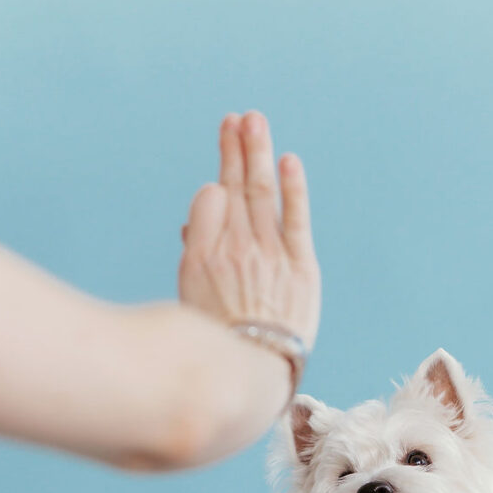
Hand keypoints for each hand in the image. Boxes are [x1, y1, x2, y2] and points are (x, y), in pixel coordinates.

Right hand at [178, 111, 320, 349]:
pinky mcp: (301, 266)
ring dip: (257, 152)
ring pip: (261, 192)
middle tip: (236, 119)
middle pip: (234, 187)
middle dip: (234, 149)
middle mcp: (234, 248)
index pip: (209, 202)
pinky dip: (292, 188)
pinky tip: (288, 161)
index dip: (216, 188)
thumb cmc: (220, 338)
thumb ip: (195, 255)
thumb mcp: (191, 297)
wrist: (254, 372)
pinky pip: (296, 218)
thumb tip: (192, 226)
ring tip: (254, 122)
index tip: (221, 178)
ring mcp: (268, 254)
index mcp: (202, 255)